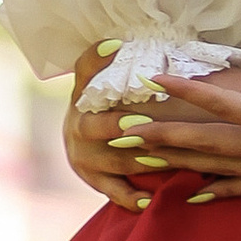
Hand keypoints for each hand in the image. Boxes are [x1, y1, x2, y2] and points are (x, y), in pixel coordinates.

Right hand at [62, 47, 158, 209]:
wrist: (84, 144)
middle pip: (93, 126)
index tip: (116, 45)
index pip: (84, 68)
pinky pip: (114, 192)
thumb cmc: (109, 105)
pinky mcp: (94, 180)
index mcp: (83, 94)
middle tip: (139, 122)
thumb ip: (115, 62)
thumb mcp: (106, 80)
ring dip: (138, 160)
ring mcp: (83, 156)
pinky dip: (132, 197)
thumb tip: (123, 40)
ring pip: (112, 160)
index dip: (97, 58)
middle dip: (116, 125)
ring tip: (163, 160)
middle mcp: (77, 125)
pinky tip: (151, 200)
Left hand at [126, 63, 240, 227]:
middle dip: (160, 135)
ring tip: (140, 160)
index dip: (187, 90)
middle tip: (117, 131)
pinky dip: (215, 191)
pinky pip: (240, 189)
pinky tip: (193, 197)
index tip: (152, 79)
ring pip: (214, 166)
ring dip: (176, 161)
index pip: (222, 105)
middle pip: (203, 141)